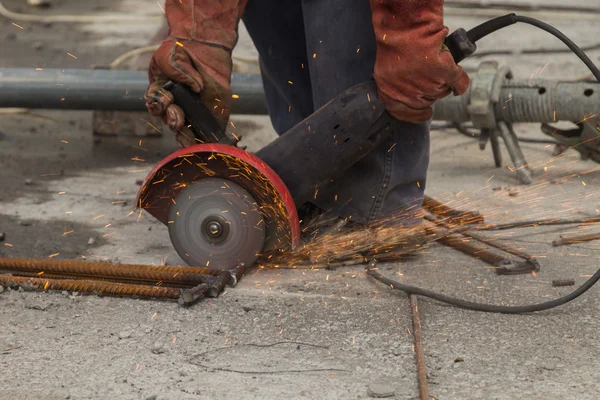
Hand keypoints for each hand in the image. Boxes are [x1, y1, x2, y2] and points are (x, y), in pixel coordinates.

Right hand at [144, 0, 246, 146]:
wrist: (204, 45)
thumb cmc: (181, 50)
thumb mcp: (168, 56)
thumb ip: (174, 70)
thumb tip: (194, 87)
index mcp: (161, 96)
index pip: (156, 108)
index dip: (158, 107)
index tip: (164, 101)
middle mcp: (176, 107)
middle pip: (171, 121)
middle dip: (172, 120)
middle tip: (177, 118)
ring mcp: (193, 113)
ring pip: (186, 132)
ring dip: (184, 135)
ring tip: (186, 134)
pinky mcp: (211, 117)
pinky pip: (207, 133)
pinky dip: (205, 140)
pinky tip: (204, 143)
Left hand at [370, 0, 469, 122]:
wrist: (404, 28)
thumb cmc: (392, 45)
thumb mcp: (386, 70)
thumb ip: (396, 85)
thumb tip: (408, 93)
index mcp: (390, 94)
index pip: (403, 113)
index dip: (415, 115)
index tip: (425, 114)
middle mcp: (409, 94)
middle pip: (425, 101)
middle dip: (428, 91)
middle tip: (426, 75)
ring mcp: (428, 86)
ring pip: (441, 91)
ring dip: (442, 82)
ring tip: (434, 65)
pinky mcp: (444, 73)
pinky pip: (458, 82)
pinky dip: (460, 82)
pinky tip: (458, 80)